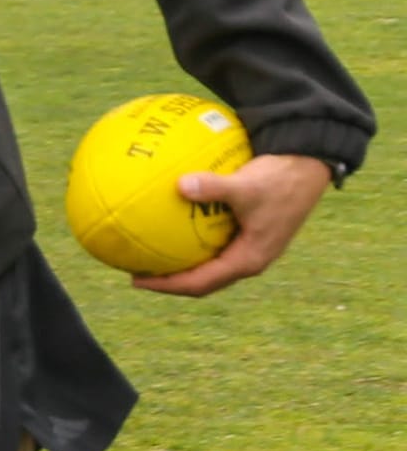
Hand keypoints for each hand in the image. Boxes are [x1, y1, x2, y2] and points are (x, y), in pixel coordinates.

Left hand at [134, 152, 333, 297]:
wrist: (311, 165)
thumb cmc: (282, 178)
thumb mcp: (247, 185)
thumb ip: (213, 187)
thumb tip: (179, 185)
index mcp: (248, 260)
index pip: (200, 284)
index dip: (168, 285)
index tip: (137, 280)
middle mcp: (249, 258)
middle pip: (202, 280)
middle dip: (170, 279)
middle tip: (138, 271)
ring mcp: (251, 245)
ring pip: (209, 262)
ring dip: (182, 261)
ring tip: (152, 253)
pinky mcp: (250, 229)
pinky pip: (215, 240)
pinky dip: (193, 237)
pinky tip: (173, 220)